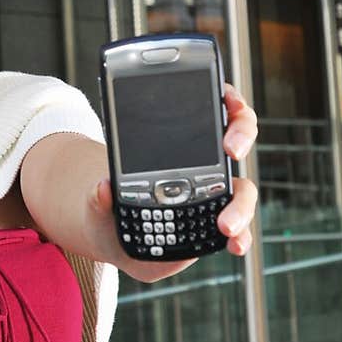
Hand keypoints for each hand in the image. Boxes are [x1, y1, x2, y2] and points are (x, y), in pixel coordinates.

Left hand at [85, 81, 259, 281]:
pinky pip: (240, 226)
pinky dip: (242, 235)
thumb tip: (103, 186)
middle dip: (242, 134)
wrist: (115, 238)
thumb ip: (98, 196)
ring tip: (225, 224)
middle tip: (231, 150)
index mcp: (175, 142)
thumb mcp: (97, 202)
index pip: (210, 106)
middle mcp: (201, 163)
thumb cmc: (109, 209)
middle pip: (238, 136)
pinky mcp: (218, 222)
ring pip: (243, 189)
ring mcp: (214, 193)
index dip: (226, 97)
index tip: (227, 102)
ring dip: (241, 204)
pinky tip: (234, 244)